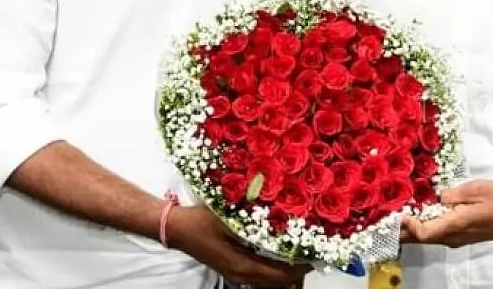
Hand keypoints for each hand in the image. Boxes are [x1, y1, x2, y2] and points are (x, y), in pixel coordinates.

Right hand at [166, 205, 309, 286]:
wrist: (176, 228)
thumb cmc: (199, 222)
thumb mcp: (228, 216)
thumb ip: (254, 218)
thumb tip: (279, 211)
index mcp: (243, 266)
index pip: (282, 274)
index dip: (301, 265)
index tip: (315, 251)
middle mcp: (242, 275)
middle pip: (280, 281)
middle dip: (297, 267)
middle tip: (312, 249)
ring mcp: (237, 275)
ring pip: (271, 280)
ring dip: (287, 268)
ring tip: (299, 250)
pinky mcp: (234, 269)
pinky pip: (262, 274)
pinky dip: (275, 266)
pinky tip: (280, 251)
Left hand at [401, 179, 492, 246]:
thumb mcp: (478, 189)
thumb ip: (454, 193)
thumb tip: (437, 197)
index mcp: (457, 223)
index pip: (425, 232)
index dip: (408, 226)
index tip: (399, 213)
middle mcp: (453, 236)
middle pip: (421, 239)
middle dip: (401, 231)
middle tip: (383, 221)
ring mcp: (456, 238)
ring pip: (427, 238)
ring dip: (410, 231)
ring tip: (393, 220)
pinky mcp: (459, 236)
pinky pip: (435, 235)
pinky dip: (421, 230)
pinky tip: (414, 219)